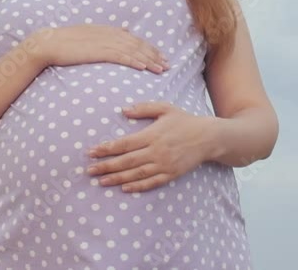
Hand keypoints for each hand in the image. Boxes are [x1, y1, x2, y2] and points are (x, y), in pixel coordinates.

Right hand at [25, 25, 168, 73]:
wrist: (48, 43)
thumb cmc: (66, 42)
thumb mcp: (89, 35)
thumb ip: (107, 34)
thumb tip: (124, 31)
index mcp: (108, 30)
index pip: (134, 39)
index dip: (149, 48)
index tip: (160, 56)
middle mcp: (110, 34)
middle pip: (138, 45)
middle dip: (154, 55)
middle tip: (168, 64)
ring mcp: (105, 42)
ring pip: (133, 51)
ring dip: (149, 60)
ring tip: (161, 69)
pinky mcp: (98, 51)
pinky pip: (121, 56)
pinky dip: (135, 61)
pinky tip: (144, 68)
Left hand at [85, 102, 213, 192]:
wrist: (208, 137)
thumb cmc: (185, 121)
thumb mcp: (165, 108)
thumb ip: (143, 108)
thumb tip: (123, 110)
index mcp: (152, 134)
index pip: (124, 143)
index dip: (106, 149)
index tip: (91, 152)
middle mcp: (156, 151)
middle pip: (126, 161)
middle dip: (106, 166)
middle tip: (89, 170)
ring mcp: (164, 164)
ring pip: (136, 174)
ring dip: (117, 178)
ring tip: (101, 181)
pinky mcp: (171, 174)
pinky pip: (151, 183)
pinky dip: (137, 186)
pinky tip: (124, 188)